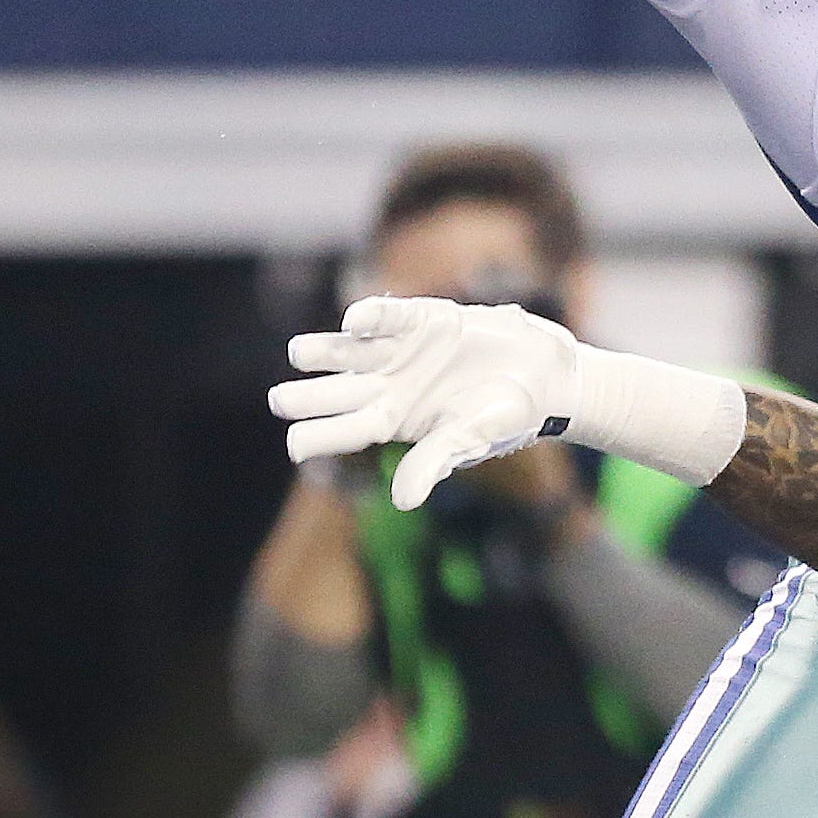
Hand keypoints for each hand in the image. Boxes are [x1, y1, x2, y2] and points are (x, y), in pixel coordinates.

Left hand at [269, 296, 581, 511]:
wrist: (540, 374)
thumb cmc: (503, 416)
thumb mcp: (469, 440)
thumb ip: (434, 461)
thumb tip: (402, 501)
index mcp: (393, 422)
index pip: (344, 432)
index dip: (317, 437)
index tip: (294, 445)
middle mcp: (388, 387)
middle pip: (337, 393)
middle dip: (307, 397)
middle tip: (278, 401)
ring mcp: (401, 353)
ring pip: (350, 352)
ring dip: (324, 352)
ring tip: (299, 353)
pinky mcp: (423, 321)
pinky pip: (389, 318)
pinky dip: (372, 317)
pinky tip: (354, 321)